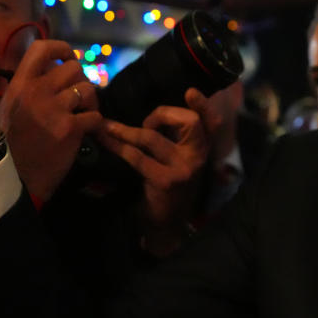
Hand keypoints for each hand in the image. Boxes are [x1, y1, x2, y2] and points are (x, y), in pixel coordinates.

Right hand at [0, 40, 102, 202]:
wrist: (12, 179)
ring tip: (85, 113)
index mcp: (19, 85)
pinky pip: (95, 115)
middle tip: (78, 96)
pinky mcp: (71, 128)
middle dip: (81, 80)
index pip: (42, 49)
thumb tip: (45, 74)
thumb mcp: (7, 110)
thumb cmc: (8, 146)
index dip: (61, 48)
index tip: (68, 57)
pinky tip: (89, 131)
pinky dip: (97, 123)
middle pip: (73, 68)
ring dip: (91, 101)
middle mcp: (37, 91)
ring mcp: (55, 109)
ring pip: (88, 89)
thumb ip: (25, 90)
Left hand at [94, 88, 210, 232]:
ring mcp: (184, 168)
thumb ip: (175, 139)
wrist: (167, 225)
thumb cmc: (169, 188)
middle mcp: (199, 156)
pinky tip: (106, 141)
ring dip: (126, 131)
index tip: (190, 92)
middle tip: (147, 123)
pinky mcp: (166, 181)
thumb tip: (153, 115)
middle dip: (162, 114)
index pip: (211, 122)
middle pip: (188, 121)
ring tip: (108, 128)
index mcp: (203, 148)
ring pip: (153, 137)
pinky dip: (118, 146)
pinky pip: (137, 156)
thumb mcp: (179, 161)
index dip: (203, 105)